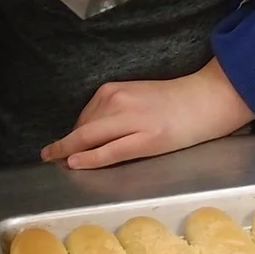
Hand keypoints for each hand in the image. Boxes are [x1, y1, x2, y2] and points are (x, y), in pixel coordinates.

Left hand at [43, 59, 254, 169]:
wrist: (206, 99)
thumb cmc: (174, 101)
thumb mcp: (137, 96)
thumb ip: (113, 109)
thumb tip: (88, 132)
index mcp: (114, 90)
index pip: (83, 117)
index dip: (69, 134)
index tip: (55, 146)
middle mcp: (119, 102)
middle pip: (81, 129)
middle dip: (62, 144)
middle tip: (48, 156)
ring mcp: (132, 121)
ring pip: (90, 138)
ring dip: (72, 151)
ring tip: (61, 162)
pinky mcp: (146, 139)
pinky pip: (110, 151)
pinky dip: (90, 158)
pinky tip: (75, 163)